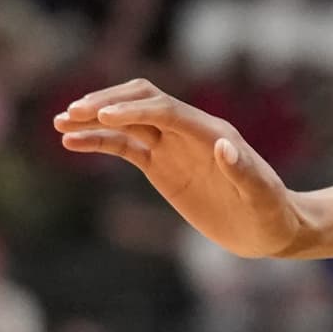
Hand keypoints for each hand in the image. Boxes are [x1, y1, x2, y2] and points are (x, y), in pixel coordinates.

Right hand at [52, 81, 317, 259]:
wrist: (270, 229)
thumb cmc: (271, 213)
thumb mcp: (263, 197)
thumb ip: (245, 172)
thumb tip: (224, 145)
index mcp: (212, 133)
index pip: (165, 110)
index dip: (134, 110)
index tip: (103, 117)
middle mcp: (188, 132)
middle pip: (140, 101)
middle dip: (107, 104)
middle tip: (73, 113)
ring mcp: (171, 146)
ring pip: (126, 121)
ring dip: (94, 119)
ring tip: (60, 124)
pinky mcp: (160, 164)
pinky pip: (123, 146)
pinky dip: (97, 142)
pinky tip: (71, 142)